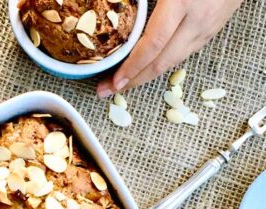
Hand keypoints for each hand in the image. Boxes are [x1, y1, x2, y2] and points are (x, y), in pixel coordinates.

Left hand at [97, 0, 243, 96]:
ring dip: (145, 77)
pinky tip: (145, 69)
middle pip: (160, 63)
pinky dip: (160, 65)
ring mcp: (206, 29)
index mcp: (182, 2)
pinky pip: (182, 54)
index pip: (153, 45)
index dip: (132, 67)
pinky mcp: (211, 32)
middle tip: (107, 91)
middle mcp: (195, 21)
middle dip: (132, 81)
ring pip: (171, 62)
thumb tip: (114, 2)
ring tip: (122, 84)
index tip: (114, 82)